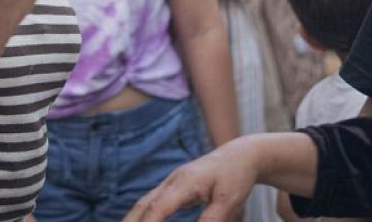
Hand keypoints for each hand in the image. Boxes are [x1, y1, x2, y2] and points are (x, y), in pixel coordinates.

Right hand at [124, 141, 256, 220]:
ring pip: (145, 202)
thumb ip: (211, 219)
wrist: (240, 155)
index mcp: (185, 182)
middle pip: (144, 204)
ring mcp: (171, 182)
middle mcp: (173, 181)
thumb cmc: (236, 176)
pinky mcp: (174, 187)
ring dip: (132, 219)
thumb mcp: (228, 200)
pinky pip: (152, 201)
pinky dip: (142, 214)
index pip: (158, 207)